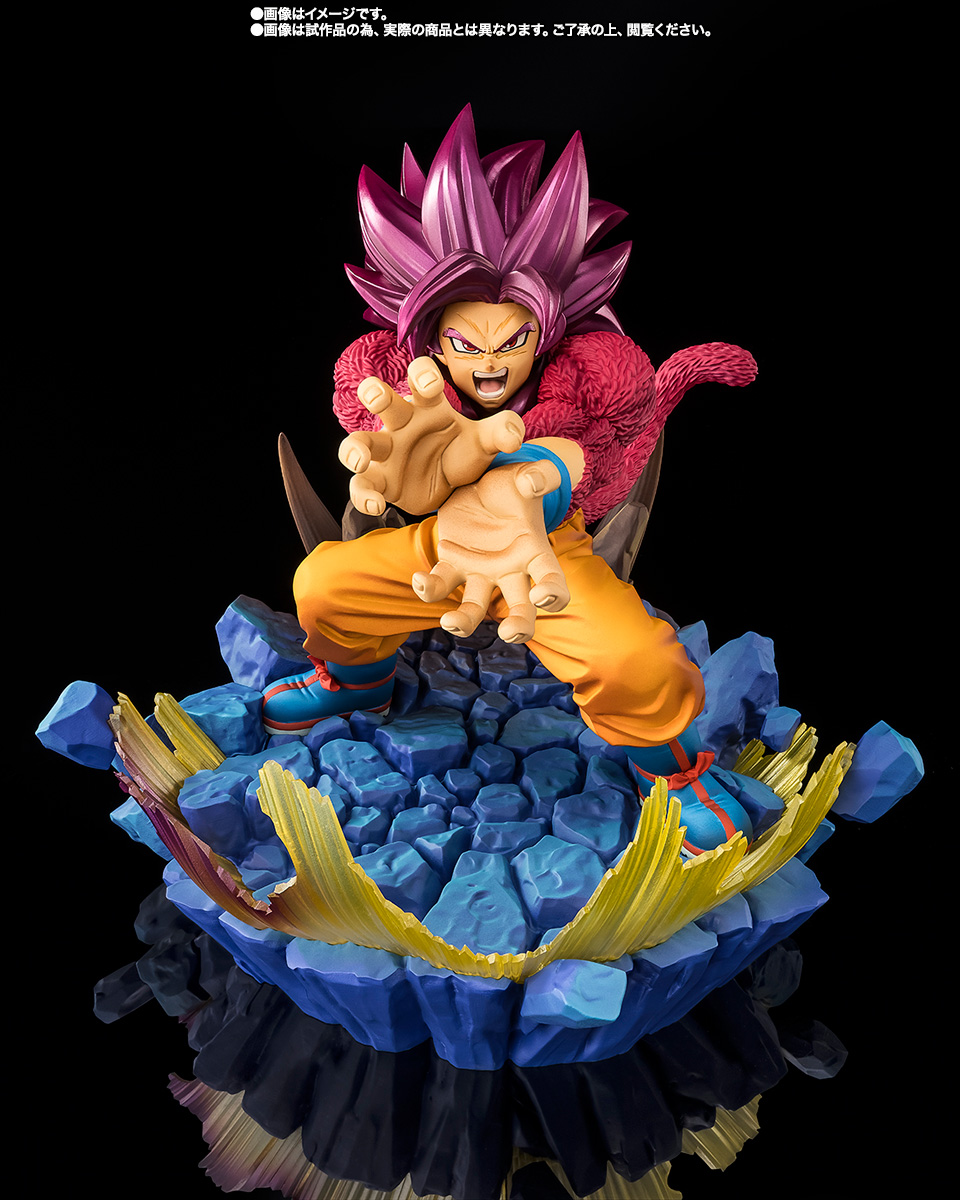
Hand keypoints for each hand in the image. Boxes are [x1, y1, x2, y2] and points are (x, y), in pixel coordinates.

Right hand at [338, 357, 524, 515]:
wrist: (452, 487)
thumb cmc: (461, 452)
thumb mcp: (484, 443)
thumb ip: (501, 432)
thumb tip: (515, 435)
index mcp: (428, 406)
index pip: (420, 379)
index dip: (422, 376)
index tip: (430, 384)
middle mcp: (401, 424)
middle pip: (382, 402)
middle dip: (375, 393)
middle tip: (375, 395)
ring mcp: (387, 453)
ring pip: (360, 443)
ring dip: (354, 448)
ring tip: (359, 460)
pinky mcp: (381, 481)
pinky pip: (363, 486)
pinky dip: (364, 495)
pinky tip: (376, 505)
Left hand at [411, 459, 569, 643]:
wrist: (478, 482)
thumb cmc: (511, 483)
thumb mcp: (525, 474)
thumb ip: (539, 475)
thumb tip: (536, 482)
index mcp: (534, 551)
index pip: (552, 580)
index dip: (553, 595)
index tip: (541, 597)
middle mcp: (510, 571)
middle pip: (521, 609)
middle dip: (519, 626)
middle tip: (509, 633)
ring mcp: (480, 573)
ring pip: (474, 609)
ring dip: (464, 622)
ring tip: (450, 622)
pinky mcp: (452, 566)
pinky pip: (440, 584)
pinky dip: (429, 587)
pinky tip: (419, 579)